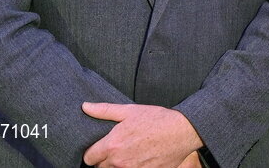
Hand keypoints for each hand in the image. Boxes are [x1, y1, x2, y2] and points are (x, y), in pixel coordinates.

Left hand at [82, 102, 201, 166]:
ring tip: (131, 152)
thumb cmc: (157, 119)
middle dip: (106, 159)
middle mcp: (120, 161)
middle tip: (118, 148)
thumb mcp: (130, 111)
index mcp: (112, 145)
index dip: (92, 152)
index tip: (99, 147)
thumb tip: (85, 106)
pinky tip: (142, 158)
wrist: (183, 131)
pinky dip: (134, 167)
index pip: (89, 158)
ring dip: (119, 165)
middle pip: (101, 167)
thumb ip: (105, 110)